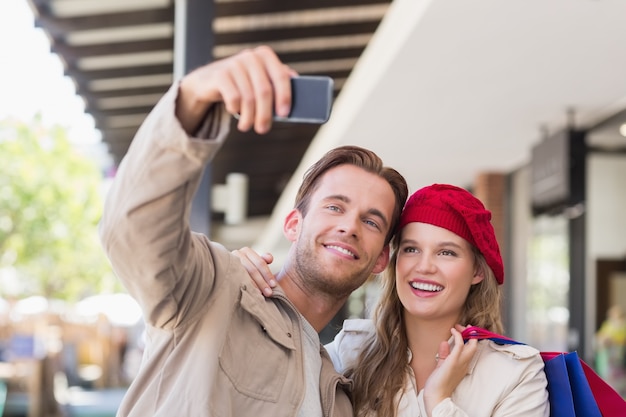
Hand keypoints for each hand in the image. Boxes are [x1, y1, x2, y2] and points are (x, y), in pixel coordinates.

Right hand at [176, 45, 296, 134]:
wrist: (209, 81)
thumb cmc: (242, 84)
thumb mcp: (259, 80)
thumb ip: (277, 82)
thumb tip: (301, 94)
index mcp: (265, 56)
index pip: (280, 76)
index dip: (284, 96)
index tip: (284, 115)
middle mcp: (251, 56)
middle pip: (264, 91)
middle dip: (265, 114)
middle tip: (263, 129)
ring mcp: (234, 63)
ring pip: (248, 98)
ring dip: (248, 117)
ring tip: (246, 126)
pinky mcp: (220, 74)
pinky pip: (234, 98)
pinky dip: (235, 109)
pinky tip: (233, 111)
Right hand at [232, 247, 276, 295]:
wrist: (229, 275)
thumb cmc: (249, 269)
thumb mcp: (257, 264)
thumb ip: (263, 260)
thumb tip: (270, 259)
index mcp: (246, 251)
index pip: (260, 263)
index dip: (267, 274)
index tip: (273, 285)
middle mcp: (236, 254)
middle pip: (252, 270)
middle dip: (262, 282)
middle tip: (269, 293)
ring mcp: (229, 263)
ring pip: (244, 275)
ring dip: (253, 286)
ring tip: (259, 295)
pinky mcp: (224, 271)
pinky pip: (235, 280)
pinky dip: (243, 287)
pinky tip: (248, 294)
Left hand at [423, 326, 477, 415]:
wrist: (436, 395)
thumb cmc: (438, 383)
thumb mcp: (442, 365)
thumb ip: (444, 354)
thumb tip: (445, 342)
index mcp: (463, 365)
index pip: (471, 349)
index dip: (469, 338)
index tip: (460, 331)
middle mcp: (464, 363)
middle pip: (474, 345)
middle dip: (470, 333)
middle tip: (461, 327)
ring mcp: (460, 362)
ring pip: (471, 345)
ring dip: (465, 333)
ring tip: (457, 327)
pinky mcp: (453, 361)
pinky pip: (460, 345)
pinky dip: (458, 336)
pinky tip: (453, 331)